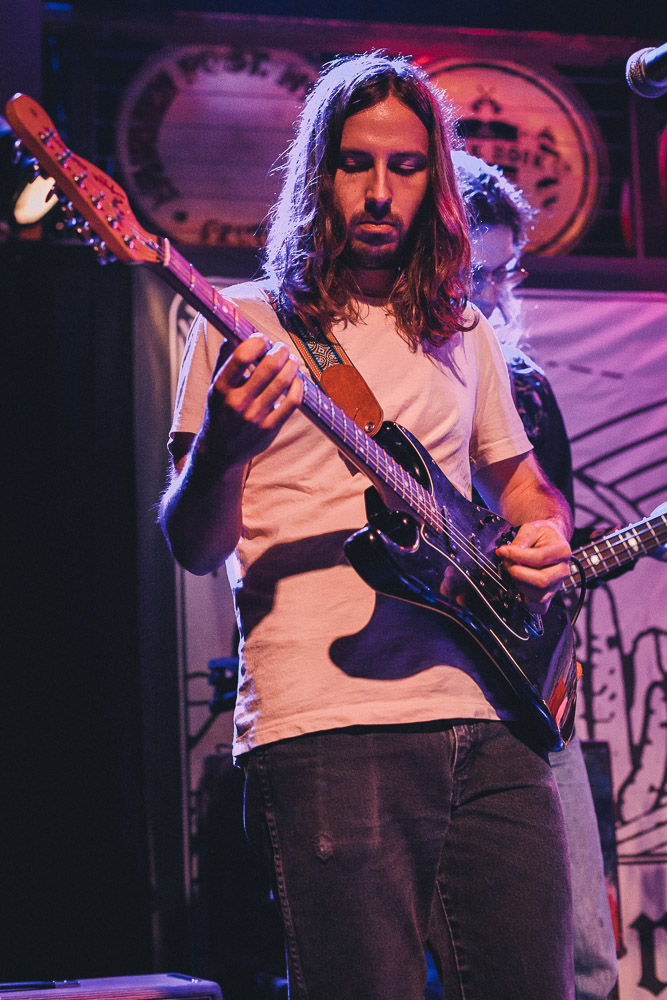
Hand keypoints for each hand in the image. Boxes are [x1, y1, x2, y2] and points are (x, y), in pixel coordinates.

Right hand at [201, 335, 302, 467]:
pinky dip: (299, 386)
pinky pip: (293, 402)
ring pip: (283, 382)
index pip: (242, 356)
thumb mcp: (215, 385)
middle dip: (280, 351)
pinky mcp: (269, 429)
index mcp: (220, 388)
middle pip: (268, 366)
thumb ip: (225, 359)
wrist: (220, 451)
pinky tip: (296, 379)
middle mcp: (237, 402)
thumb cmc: (220, 410)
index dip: (257, 342)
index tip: (262, 340)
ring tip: (291, 360)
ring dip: (291, 365)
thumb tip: (237, 330)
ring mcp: (254, 417)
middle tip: (281, 348)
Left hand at [495, 520, 571, 614]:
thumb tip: (507, 552)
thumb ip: (521, 539)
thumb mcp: (531, 529)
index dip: (518, 555)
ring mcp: (557, 585)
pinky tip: (519, 588)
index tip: (504, 551)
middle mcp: (563, 570)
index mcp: (563, 551)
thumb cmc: (542, 535)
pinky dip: (526, 601)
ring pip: (539, 595)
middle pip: (542, 580)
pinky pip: (539, 607)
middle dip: (518, 573)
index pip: (540, 558)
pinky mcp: (549, 595)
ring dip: (520, 585)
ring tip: (513, 572)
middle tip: (508, 564)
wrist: (551, 540)